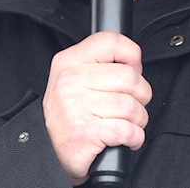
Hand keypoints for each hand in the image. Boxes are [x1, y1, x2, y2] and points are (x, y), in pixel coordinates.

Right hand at [43, 31, 151, 185]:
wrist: (48, 149)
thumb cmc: (69, 114)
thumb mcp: (76, 78)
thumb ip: (101, 65)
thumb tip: (136, 64)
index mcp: (69, 61)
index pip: (110, 42)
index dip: (131, 54)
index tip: (134, 68)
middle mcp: (71, 81)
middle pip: (130, 77)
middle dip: (141, 95)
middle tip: (131, 104)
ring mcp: (77, 106)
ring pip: (132, 106)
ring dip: (139, 119)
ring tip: (127, 123)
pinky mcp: (86, 133)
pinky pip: (128, 130)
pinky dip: (135, 137)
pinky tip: (126, 138)